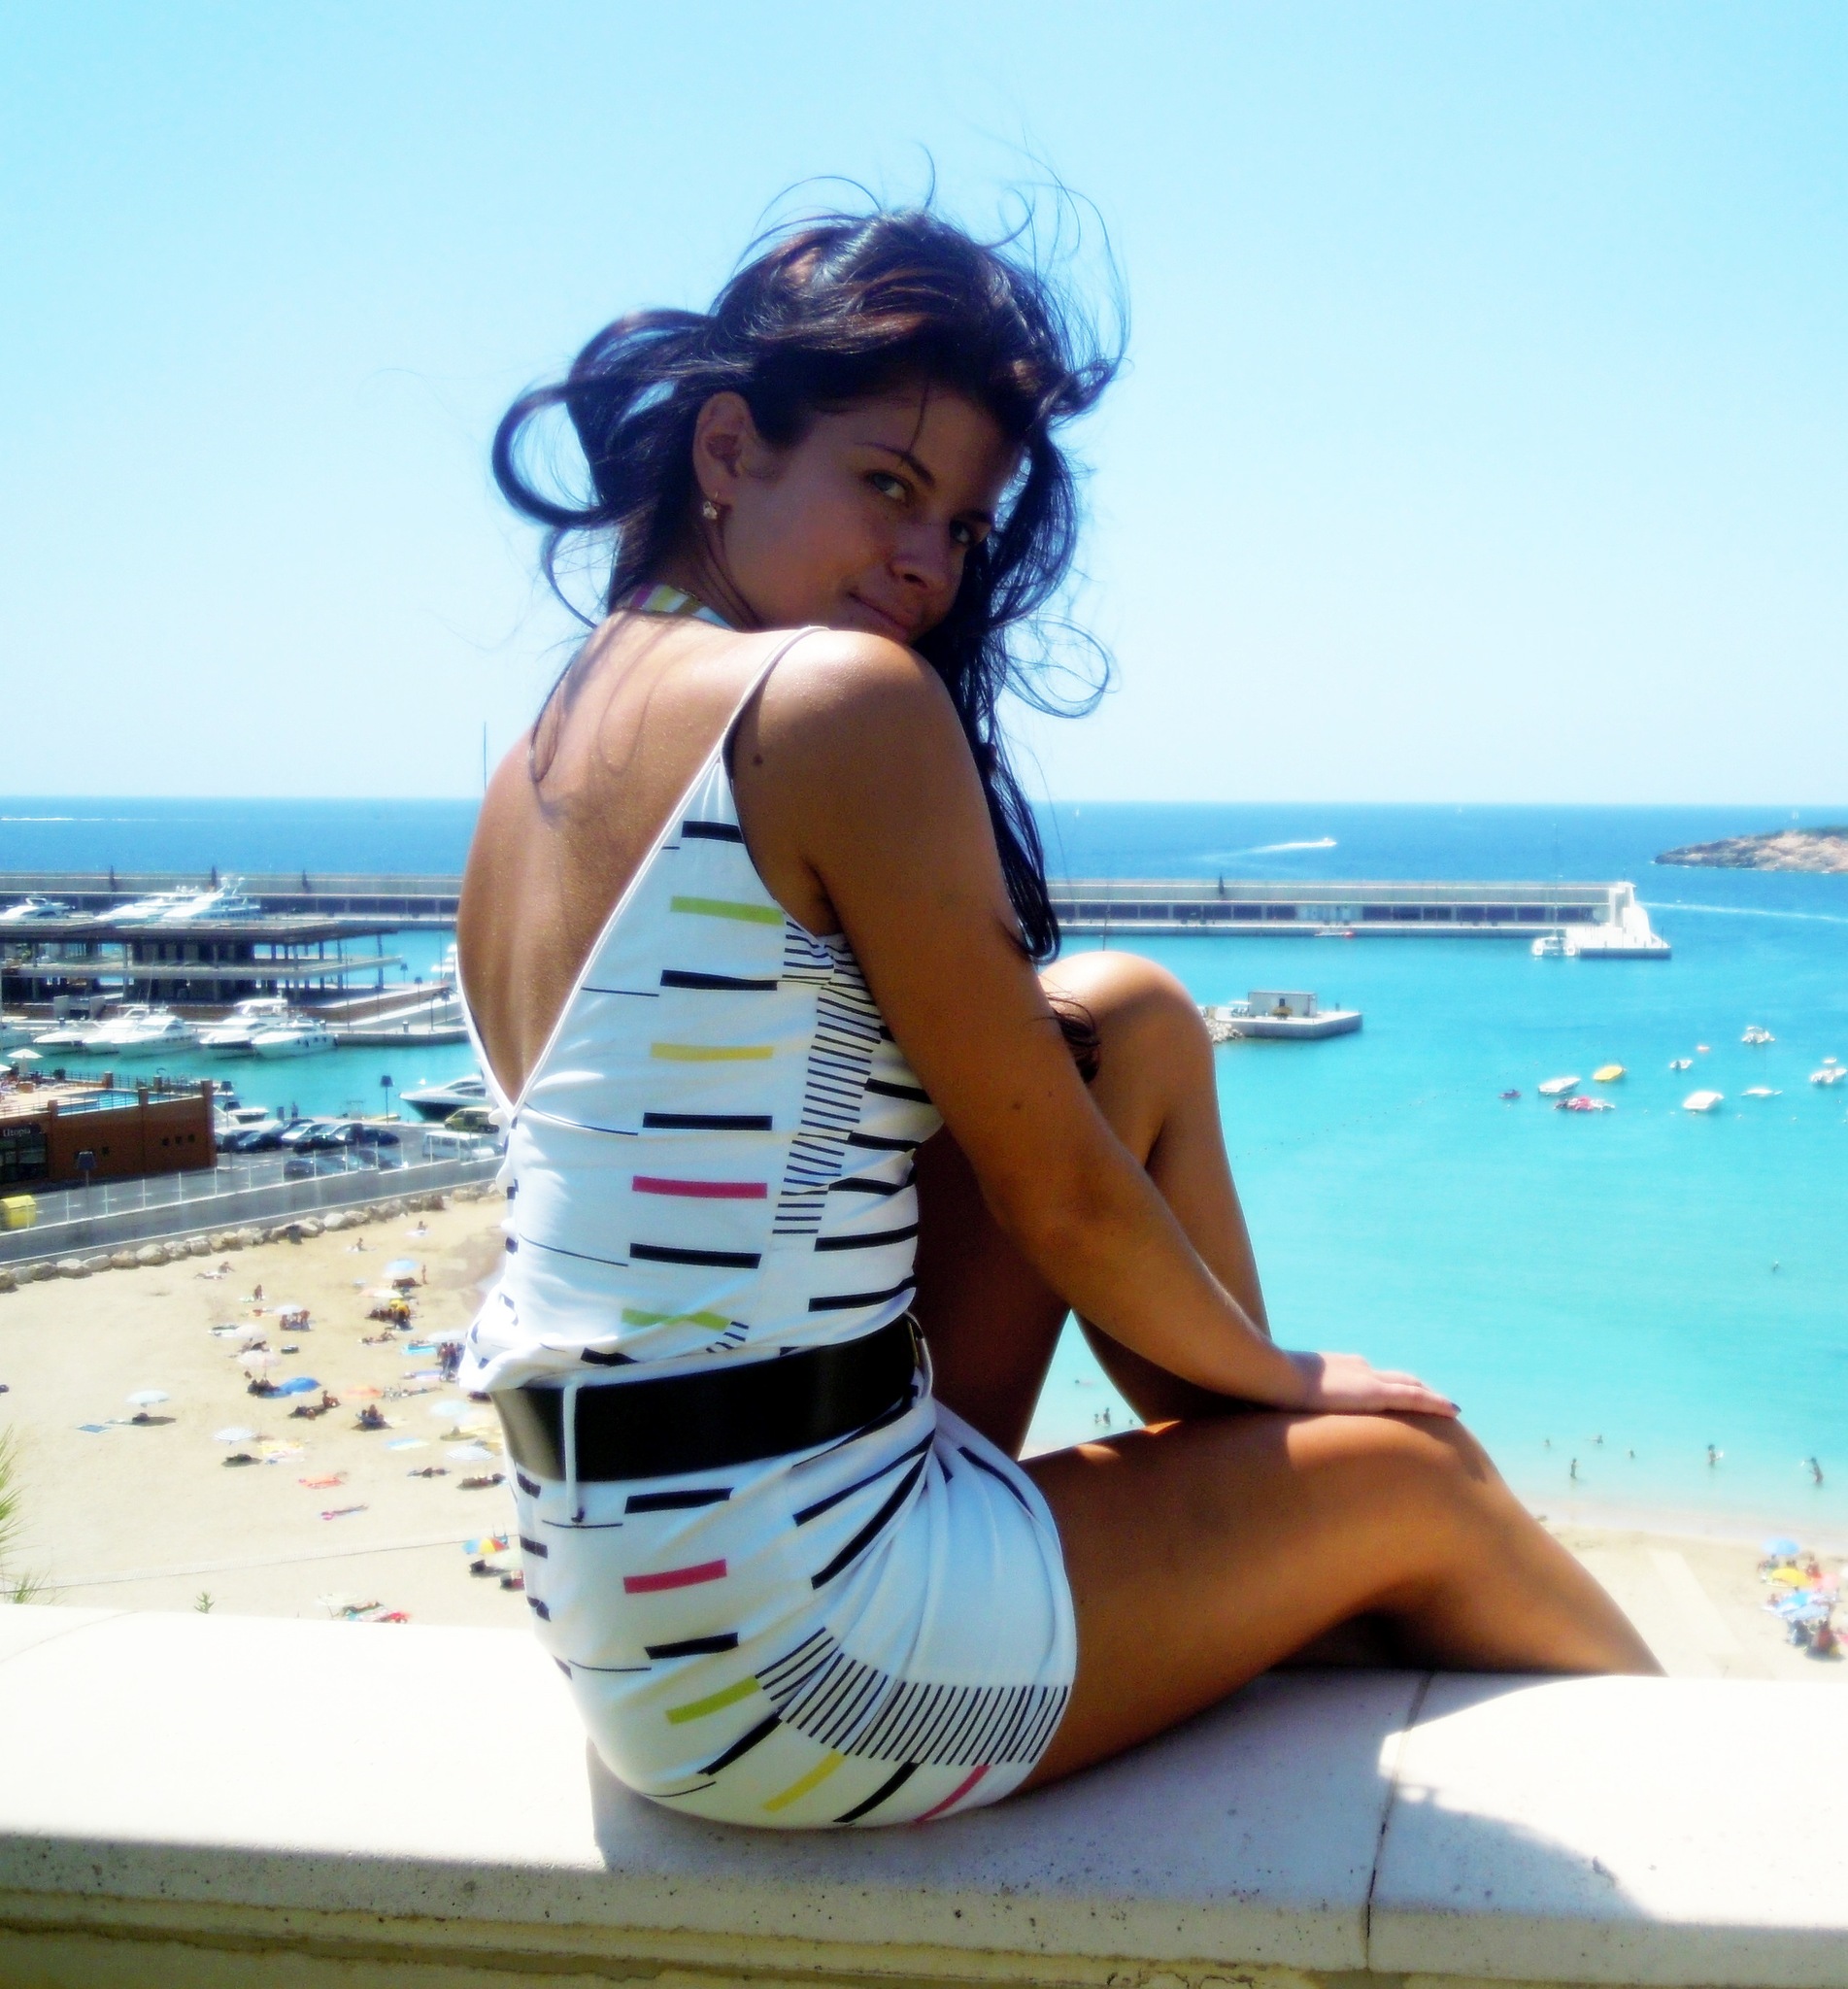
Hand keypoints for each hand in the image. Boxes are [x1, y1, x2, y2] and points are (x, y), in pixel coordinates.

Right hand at [1282, 1350, 1457, 1417]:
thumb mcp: (1278, 1394)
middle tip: (1435, 1401)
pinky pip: (1414, 1399)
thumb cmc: (1266, 1387)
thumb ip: (1285, 1401)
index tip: (1399, 1393)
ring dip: (1432, 1398)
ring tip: (1452, 1409)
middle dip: (1417, 1389)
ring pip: (1411, 1388)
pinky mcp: (1373, 1394)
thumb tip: (1271, 1413)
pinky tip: (1453, 1411)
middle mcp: (1358, 1369)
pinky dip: (1436, 1404)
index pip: (1370, 1376)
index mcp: (1338, 1367)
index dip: (1388, 1384)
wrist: (1272, 1376)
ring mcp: (1367, 1380)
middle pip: (1397, 1378)